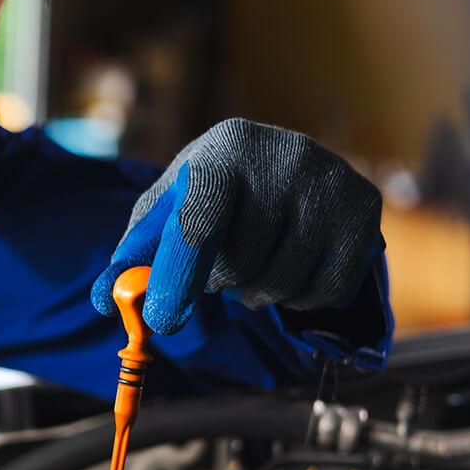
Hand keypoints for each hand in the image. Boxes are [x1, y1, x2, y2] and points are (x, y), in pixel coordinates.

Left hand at [91, 119, 382, 334]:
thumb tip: (104, 301)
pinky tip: (288, 269)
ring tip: (252, 265)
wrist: (280, 168)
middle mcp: (284, 155)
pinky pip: (325, 290)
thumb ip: (134, 256)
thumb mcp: (167, 211)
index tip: (162, 322)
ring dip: (256, 292)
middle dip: (219, 281)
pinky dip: (299, 298)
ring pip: (282, 282)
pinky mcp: (365, 210)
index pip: (200, 220)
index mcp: (224, 148)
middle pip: (241, 261)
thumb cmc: (211, 194)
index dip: (179, 275)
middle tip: (219, 266)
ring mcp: (331, 181)